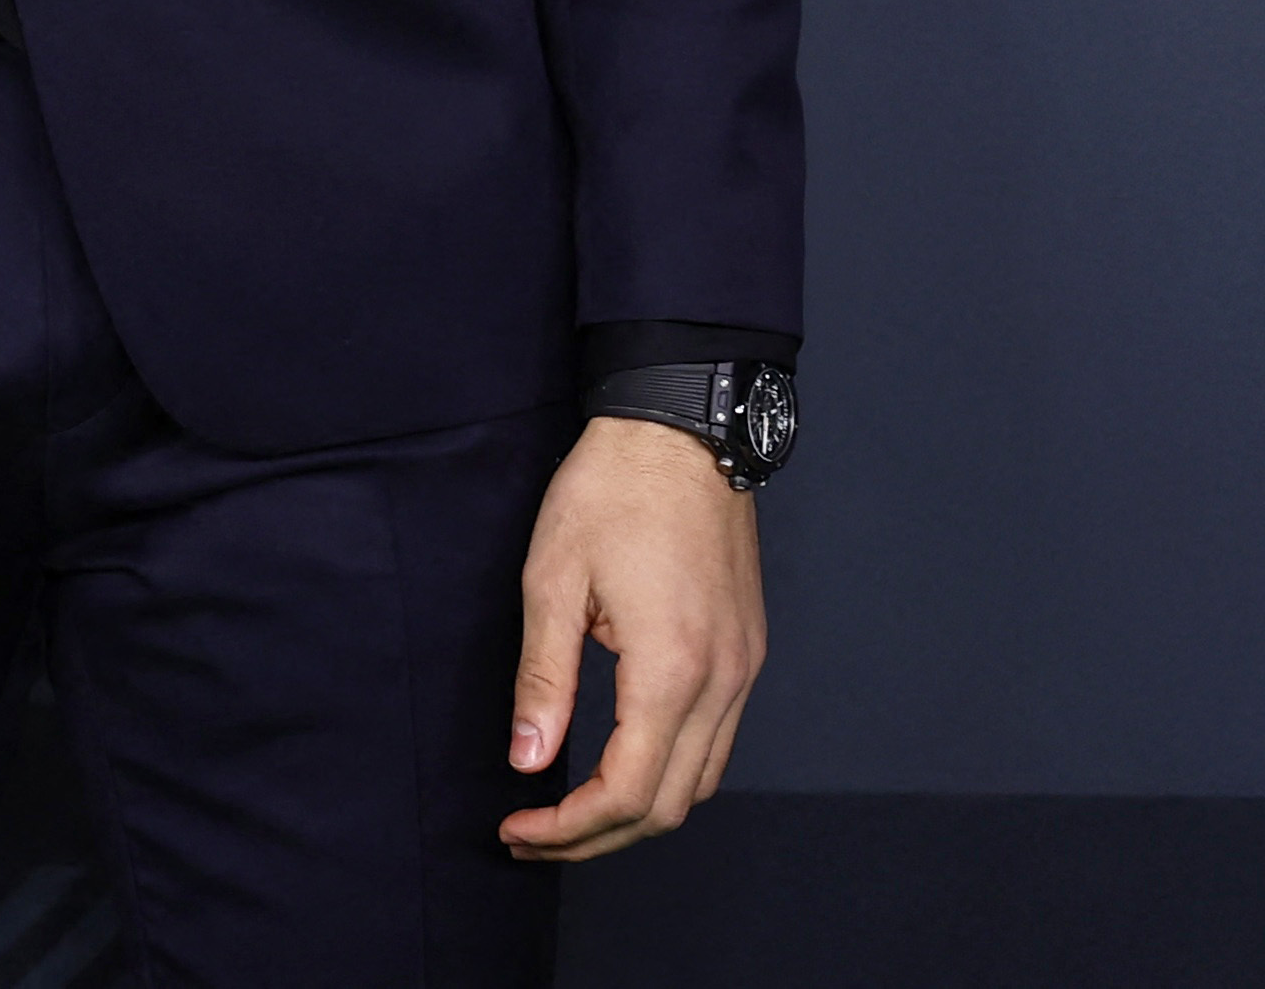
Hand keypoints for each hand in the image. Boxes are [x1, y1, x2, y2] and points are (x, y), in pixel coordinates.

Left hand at [497, 415, 765, 859]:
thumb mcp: (552, 579)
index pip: (626, 793)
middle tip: (535, 834)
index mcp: (671, 669)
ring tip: (573, 811)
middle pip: (669, 807)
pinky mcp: (747, 651)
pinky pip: (718, 742)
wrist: (682, 428)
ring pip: (702, 783)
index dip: (569, 829)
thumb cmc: (610, 491)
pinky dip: (671, 771)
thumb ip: (544, 679)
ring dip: (638, 811)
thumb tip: (528, 761)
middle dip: (599, 836)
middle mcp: (722, 681)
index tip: (517, 829)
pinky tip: (623, 760)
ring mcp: (744, 668)